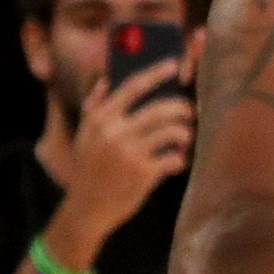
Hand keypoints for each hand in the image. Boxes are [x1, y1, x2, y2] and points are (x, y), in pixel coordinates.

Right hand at [58, 47, 197, 257]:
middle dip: (182, 108)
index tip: (173, 65)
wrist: (87, 207)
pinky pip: (175, 158)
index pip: (132, 87)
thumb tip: (104, 80)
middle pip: (161, 108)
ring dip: (185, 134)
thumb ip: (94, 107)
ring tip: (183, 140)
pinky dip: (180, 160)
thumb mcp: (85, 136)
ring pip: (173, 131)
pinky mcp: (144, 173)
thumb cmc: (89, 170)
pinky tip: (176, 164)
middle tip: (188, 112)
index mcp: (100, 119)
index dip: (155, 73)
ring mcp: (130, 153)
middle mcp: (114, 132)